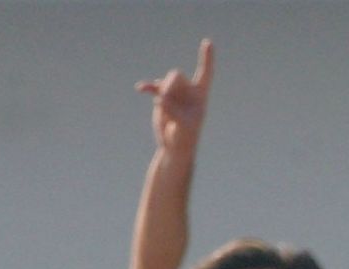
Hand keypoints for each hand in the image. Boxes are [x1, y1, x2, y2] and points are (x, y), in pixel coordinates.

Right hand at [137, 38, 213, 153]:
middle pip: (177, 76)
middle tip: (167, 103)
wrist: (174, 145)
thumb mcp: (184, 127)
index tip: (207, 42)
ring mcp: (174, 92)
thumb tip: (160, 99)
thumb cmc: (185, 138)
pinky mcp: (162, 97)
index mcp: (201, 95)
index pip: (205, 72)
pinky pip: (154, 87)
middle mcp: (188, 90)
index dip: (207, 58)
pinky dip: (149, 87)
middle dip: (170, 87)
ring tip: (164, 111)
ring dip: (162, 92)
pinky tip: (141, 89)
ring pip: (165, 82)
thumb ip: (174, 111)